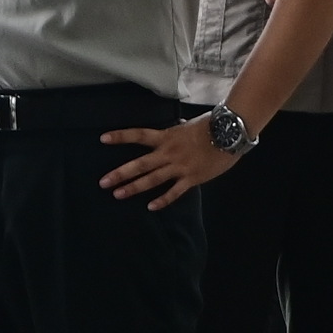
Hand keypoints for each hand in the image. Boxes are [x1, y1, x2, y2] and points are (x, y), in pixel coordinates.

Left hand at [100, 117, 239, 208]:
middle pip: (140, 164)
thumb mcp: (186, 126)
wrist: (230, 134)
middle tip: (103, 182)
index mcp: (166, 137)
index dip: (120, 136)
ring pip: (152, 179)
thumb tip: (169, 133)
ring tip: (118, 194)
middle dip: (120, 174)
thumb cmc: (210, 127)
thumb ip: (174, 133)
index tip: (102, 139)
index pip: (138, 135)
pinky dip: (162, 200)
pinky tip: (150, 207)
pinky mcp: (191, 178)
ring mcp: (179, 167)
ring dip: (134, 187)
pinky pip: (174, 191)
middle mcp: (168, 153)